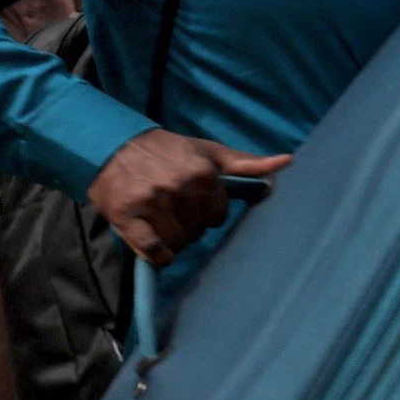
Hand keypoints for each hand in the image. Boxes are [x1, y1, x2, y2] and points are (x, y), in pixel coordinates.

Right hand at [90, 130, 288, 265]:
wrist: (112, 144)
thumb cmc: (166, 150)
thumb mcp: (208, 151)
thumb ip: (246, 162)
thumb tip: (288, 161)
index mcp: (203, 174)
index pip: (218, 216)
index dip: (207, 214)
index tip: (193, 205)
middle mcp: (179, 188)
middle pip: (198, 230)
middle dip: (189, 225)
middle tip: (174, 212)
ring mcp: (152, 203)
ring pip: (178, 242)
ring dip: (173, 239)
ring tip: (161, 222)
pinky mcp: (127, 216)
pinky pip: (153, 250)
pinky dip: (159, 255)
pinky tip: (157, 247)